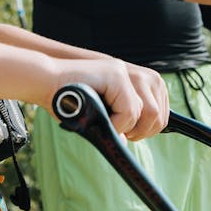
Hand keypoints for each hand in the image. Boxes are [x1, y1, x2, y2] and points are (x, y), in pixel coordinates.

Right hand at [46, 58, 168, 139]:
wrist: (48, 82)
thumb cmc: (72, 100)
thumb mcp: (107, 111)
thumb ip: (125, 119)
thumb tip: (136, 137)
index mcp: (141, 81)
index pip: (163, 111)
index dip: (149, 129)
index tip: (132, 134)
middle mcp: (139, 75)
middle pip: (159, 115)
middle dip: (141, 131)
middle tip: (120, 132)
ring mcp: (128, 72)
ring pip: (148, 113)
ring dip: (128, 127)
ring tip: (111, 124)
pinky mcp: (117, 74)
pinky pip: (130, 111)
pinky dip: (117, 123)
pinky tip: (102, 117)